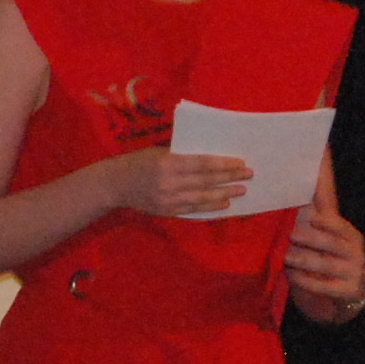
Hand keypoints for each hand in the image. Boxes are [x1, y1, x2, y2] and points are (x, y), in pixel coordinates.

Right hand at [107, 149, 251, 218]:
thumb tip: (211, 161)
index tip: (240, 163)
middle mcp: (170, 182)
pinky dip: (210, 207)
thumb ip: (182, 157)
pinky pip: (193, 209)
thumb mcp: (160, 152)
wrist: (116, 184)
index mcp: (169, 163)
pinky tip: (223, 204)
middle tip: (248, 176)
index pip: (203, 164)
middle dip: (229, 178)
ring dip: (224, 194)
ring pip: (203, 198)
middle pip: (206, 181)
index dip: (223, 164)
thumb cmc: (139, 162)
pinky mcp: (167, 211)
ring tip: (241, 192)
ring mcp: (168, 199)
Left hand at [283, 203, 364, 316]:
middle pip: (330, 243)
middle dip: (309, 239)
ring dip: (303, 260)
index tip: (308, 215)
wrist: (345, 292)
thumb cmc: (328, 257)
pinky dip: (305, 281)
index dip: (324, 220)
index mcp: (349, 234)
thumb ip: (318, 210)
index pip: (337, 223)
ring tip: (286, 257)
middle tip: (289, 236)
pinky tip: (292, 276)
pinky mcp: (348, 291)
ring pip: (325, 264)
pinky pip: (323, 286)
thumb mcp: (325, 236)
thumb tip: (314, 167)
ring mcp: (353, 272)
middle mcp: (355, 251)